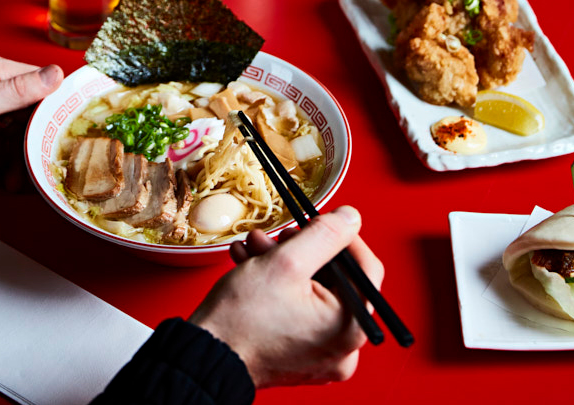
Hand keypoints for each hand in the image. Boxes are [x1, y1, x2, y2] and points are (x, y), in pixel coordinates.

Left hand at [0, 56, 62, 172]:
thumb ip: (17, 90)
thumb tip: (57, 73)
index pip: (44, 85)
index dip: (57, 110)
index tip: (67, 134)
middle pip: (31, 113)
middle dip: (32, 144)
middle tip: (32, 169)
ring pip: (15, 131)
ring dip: (13, 157)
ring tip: (6, 181)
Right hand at [188, 206, 383, 388]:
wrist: (206, 355)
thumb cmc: (243, 319)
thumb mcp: (287, 262)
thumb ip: (325, 235)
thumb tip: (351, 217)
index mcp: (349, 328)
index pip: (367, 269)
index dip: (344, 237)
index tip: (322, 221)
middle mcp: (342, 347)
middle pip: (335, 279)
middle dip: (301, 248)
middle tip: (278, 234)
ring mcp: (319, 352)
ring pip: (311, 290)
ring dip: (283, 261)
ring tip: (254, 247)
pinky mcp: (298, 353)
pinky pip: (298, 309)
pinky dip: (278, 285)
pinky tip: (251, 266)